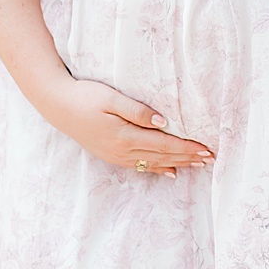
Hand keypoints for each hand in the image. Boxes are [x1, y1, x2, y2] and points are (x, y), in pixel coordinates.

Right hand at [43, 78, 213, 175]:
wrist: (57, 106)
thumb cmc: (84, 96)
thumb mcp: (110, 97)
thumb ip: (137, 110)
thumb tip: (163, 122)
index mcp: (125, 136)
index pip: (164, 144)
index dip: (187, 148)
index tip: (207, 149)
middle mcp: (123, 151)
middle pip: (163, 157)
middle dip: (188, 158)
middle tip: (211, 159)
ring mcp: (116, 155)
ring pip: (154, 163)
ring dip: (177, 164)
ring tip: (197, 165)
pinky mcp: (111, 155)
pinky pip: (140, 166)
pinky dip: (158, 169)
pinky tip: (170, 173)